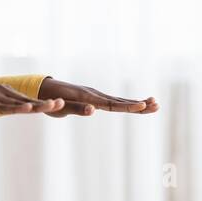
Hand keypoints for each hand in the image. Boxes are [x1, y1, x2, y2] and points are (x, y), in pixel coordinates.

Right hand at [0, 84, 64, 121]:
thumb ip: (1, 112)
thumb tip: (9, 114)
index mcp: (7, 96)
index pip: (30, 102)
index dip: (46, 105)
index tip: (62, 107)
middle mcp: (5, 94)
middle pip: (31, 100)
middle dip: (48, 103)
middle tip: (66, 102)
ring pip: (21, 103)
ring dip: (38, 104)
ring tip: (55, 104)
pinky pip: (5, 107)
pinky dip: (18, 108)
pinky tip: (28, 108)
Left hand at [36, 78, 158, 117]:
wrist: (43, 89)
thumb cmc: (50, 100)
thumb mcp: (61, 107)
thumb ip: (77, 108)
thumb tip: (92, 110)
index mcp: (90, 98)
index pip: (114, 104)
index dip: (129, 105)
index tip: (144, 104)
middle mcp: (95, 95)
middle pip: (121, 101)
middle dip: (139, 104)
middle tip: (158, 104)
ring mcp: (96, 95)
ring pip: (119, 100)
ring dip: (136, 103)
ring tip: (153, 103)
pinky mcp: (94, 97)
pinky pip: (113, 101)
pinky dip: (126, 103)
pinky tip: (135, 105)